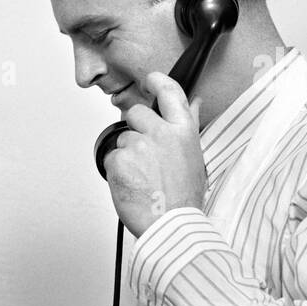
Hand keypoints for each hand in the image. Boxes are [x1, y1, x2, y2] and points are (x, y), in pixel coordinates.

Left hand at [104, 71, 206, 236]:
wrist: (170, 224)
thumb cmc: (183, 198)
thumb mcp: (195, 157)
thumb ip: (190, 125)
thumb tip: (196, 101)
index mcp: (183, 131)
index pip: (170, 93)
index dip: (157, 82)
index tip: (150, 80)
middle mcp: (161, 133)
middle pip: (135, 113)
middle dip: (134, 129)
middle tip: (143, 155)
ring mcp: (138, 145)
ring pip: (122, 140)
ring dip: (126, 155)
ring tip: (141, 177)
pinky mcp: (119, 160)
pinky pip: (110, 158)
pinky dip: (116, 171)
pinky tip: (131, 184)